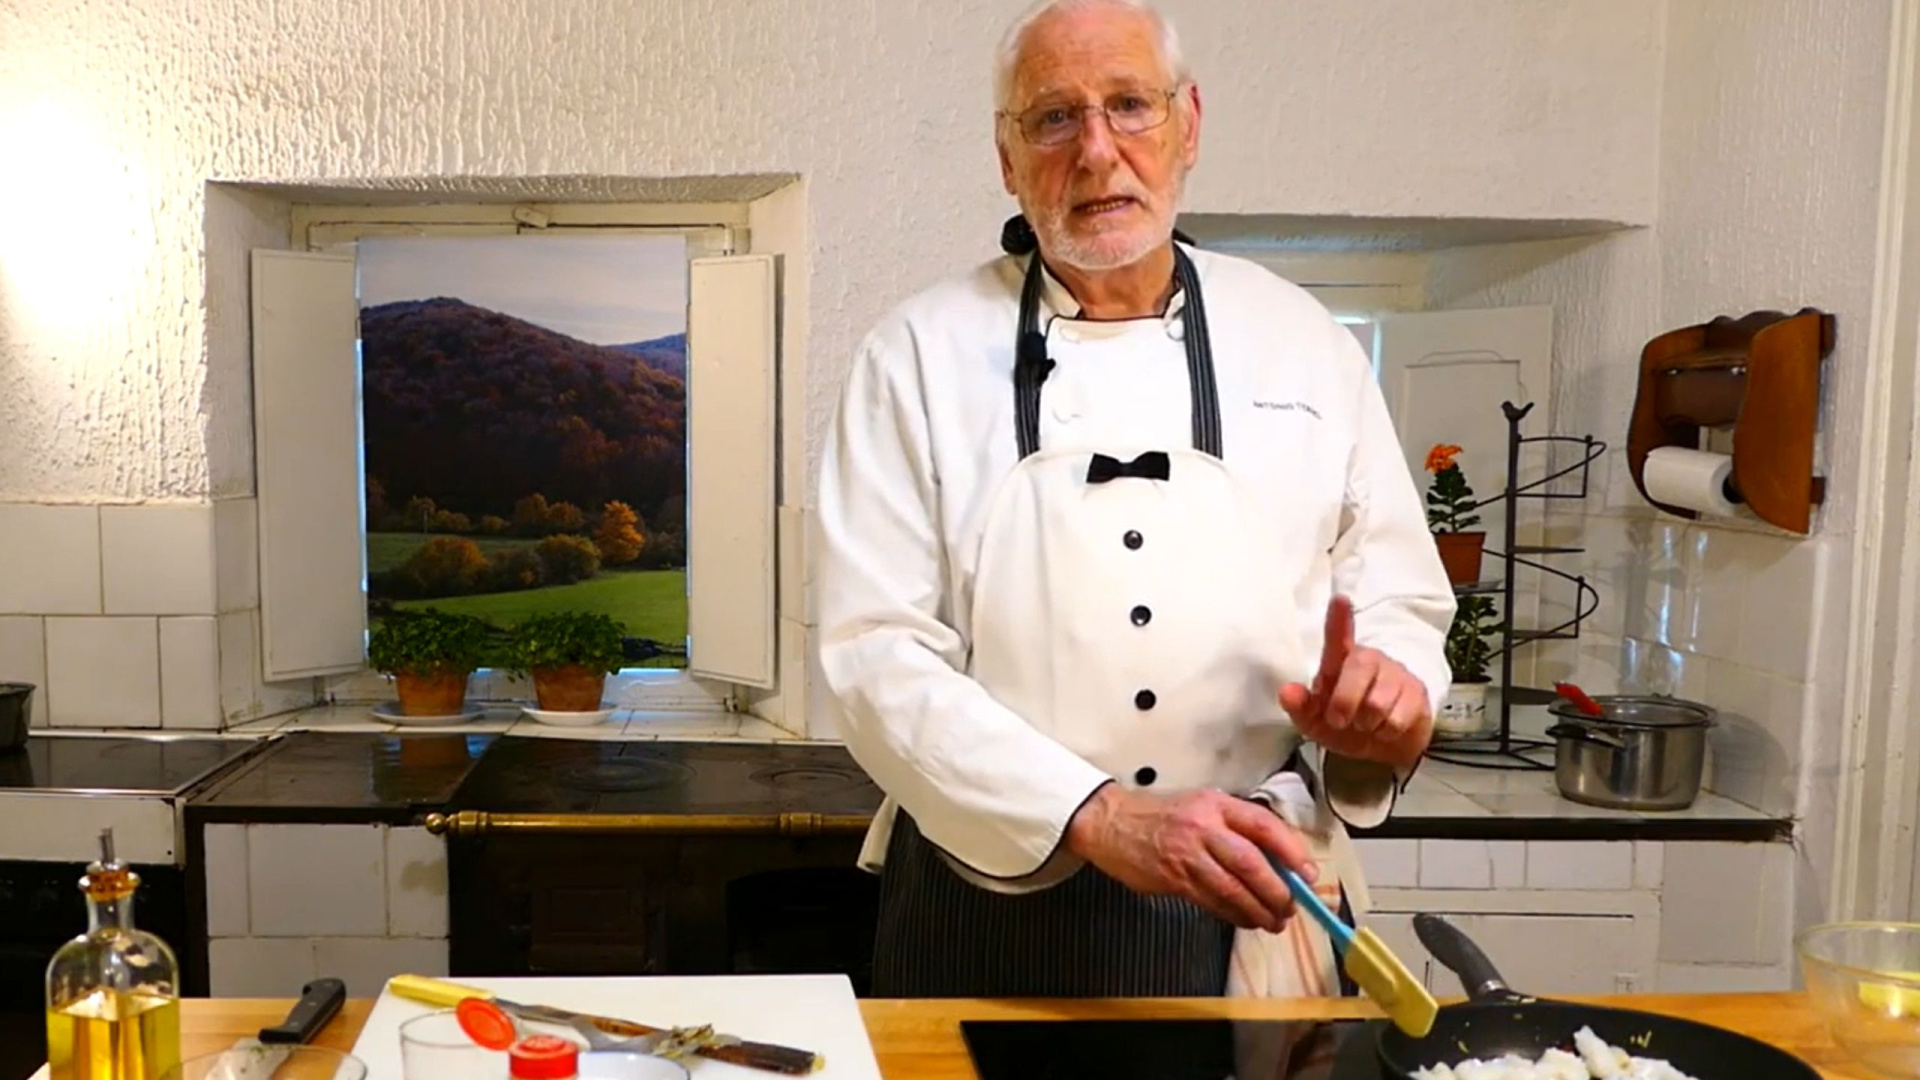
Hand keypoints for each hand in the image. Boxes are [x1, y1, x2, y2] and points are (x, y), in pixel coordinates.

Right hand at [1064, 783, 1314, 931]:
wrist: (1110, 822)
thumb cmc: (1160, 814)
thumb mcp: (1200, 805)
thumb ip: (1233, 827)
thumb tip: (1276, 861)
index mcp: (1216, 804)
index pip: (1263, 825)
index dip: (1291, 850)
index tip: (1308, 873)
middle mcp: (1203, 827)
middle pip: (1251, 863)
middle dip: (1277, 891)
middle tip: (1291, 907)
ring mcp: (1187, 855)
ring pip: (1233, 889)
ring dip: (1259, 910)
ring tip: (1274, 922)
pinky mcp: (1173, 879)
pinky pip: (1212, 902)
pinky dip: (1234, 915)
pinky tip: (1246, 920)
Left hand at [1280, 595, 1432, 768]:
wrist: (1381, 746)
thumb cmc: (1343, 724)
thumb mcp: (1314, 721)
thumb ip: (1299, 707)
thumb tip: (1286, 692)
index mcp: (1339, 661)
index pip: (1338, 636)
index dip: (1338, 619)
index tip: (1340, 599)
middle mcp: (1369, 660)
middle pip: (1359, 668)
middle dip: (1344, 702)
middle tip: (1339, 720)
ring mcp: (1396, 673)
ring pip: (1378, 702)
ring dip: (1366, 724)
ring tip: (1365, 724)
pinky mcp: (1417, 692)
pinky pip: (1397, 719)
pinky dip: (1385, 733)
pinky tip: (1385, 728)